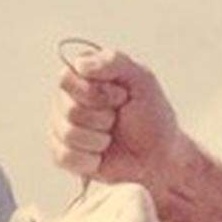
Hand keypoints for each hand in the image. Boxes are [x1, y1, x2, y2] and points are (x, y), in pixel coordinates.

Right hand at [51, 49, 186, 186]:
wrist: (158, 156)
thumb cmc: (151, 115)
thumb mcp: (142, 80)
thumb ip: (114, 62)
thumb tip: (81, 64)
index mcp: (84, 74)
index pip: (67, 78)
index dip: (96, 92)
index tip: (121, 96)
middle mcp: (68, 98)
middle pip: (68, 108)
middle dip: (102, 118)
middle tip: (118, 118)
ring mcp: (62, 125)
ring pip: (67, 134)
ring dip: (98, 139)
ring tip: (111, 137)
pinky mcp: (62, 153)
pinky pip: (63, 157)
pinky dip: (90, 159)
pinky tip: (101, 156)